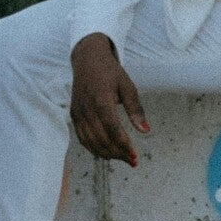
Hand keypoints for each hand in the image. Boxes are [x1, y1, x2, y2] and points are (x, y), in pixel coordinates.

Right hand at [69, 33, 150, 163]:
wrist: (87, 60)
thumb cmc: (110, 73)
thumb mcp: (127, 86)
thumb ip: (136, 109)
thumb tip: (146, 131)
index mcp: (101, 99)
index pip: (112, 128)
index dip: (123, 144)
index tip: (135, 155)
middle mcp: (87, 108)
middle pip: (101, 138)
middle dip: (118, 153)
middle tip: (133, 161)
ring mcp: (78, 113)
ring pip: (91, 142)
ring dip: (107, 154)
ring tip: (123, 158)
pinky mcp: (74, 115)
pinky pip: (82, 138)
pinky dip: (94, 149)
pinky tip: (107, 153)